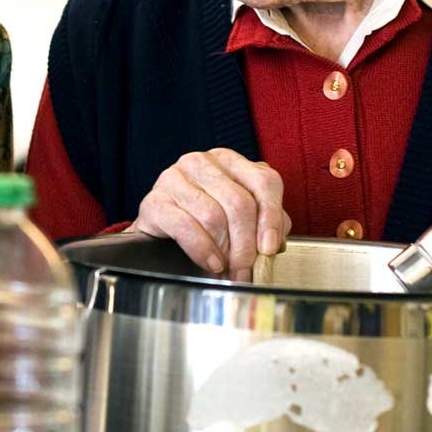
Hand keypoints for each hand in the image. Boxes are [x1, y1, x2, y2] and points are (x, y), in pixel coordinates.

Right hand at [131, 148, 289, 276]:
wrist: (160, 234)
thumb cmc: (204, 224)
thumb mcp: (240, 218)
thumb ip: (265, 222)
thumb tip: (275, 242)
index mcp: (230, 161)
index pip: (264, 182)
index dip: (271, 218)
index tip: (270, 248)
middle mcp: (202, 162)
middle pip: (239, 203)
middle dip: (247, 244)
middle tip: (247, 270)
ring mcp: (175, 178)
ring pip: (214, 216)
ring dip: (225, 251)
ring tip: (228, 269)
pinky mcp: (155, 200)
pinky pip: (185, 226)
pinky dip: (202, 250)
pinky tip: (211, 263)